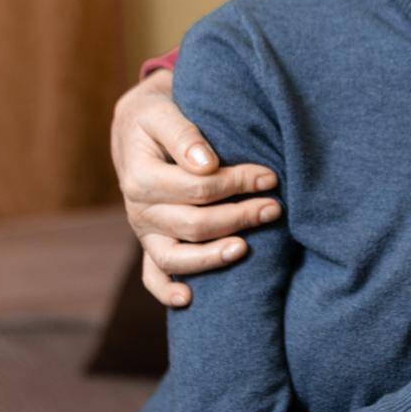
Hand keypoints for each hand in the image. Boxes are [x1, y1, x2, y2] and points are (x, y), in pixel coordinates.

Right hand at [111, 69, 283, 306]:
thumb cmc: (156, 116)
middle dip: (239, 217)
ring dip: (213, 257)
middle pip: (193, 225)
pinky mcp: (150, 241)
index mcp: (140, 178)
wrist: (136, 127)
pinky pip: (153, 275)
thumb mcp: (163, 112)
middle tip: (275, 208)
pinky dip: (167, 292)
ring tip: (247, 249)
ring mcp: (144, 231)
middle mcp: (139, 210)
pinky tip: (190, 299)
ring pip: (175, 258)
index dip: (236, 183)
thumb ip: (184, 135)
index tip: (270, 176)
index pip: (197, 188)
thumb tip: (208, 165)